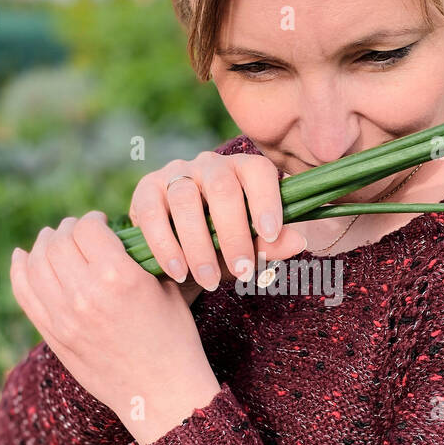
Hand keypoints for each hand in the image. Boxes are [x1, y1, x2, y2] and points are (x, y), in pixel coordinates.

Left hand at [10, 210, 222, 444]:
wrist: (160, 393)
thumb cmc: (173, 338)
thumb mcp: (166, 288)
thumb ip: (137, 258)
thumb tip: (115, 235)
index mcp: (118, 276)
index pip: (87, 228)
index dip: (93, 220)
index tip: (101, 222)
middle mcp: (85, 294)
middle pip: (58, 242)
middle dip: (67, 230)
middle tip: (77, 230)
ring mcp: (63, 317)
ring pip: (35, 263)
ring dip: (43, 245)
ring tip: (53, 241)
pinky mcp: (53, 335)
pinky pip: (24, 293)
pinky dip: (19, 270)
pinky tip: (23, 257)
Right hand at [128, 150, 306, 291]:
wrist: (179, 257)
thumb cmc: (221, 248)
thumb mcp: (248, 249)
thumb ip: (269, 245)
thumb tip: (297, 241)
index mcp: (242, 170)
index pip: (258, 171)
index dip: (266, 200)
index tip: (271, 234)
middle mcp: (209, 165)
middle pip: (222, 188)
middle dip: (234, 234)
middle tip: (243, 271)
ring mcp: (175, 174)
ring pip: (185, 200)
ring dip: (199, 245)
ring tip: (209, 280)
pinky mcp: (145, 190)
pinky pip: (152, 214)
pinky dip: (165, 245)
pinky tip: (178, 271)